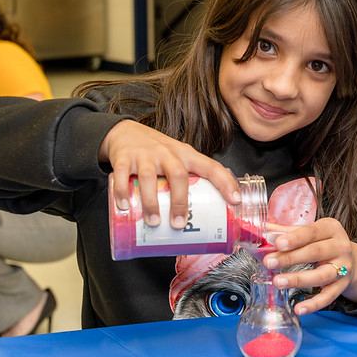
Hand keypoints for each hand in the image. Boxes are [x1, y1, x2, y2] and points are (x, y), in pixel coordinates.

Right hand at [100, 120, 240, 228]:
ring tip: (154, 222)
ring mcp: (145, 155)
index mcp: (186, 155)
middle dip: (180, 202)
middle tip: (179, 225)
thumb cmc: (157, 153)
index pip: (211, 167)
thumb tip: (204, 218)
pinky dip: (122, 192)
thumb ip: (189, 182)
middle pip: (178, 176)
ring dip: (151, 202)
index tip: (235, 201)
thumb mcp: (177, 160)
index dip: (225, 183)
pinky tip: (125, 207)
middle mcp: (168, 153)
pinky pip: (121, 176)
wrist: (125, 132)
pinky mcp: (124, 158)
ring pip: (149, 178)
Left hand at [261, 218, 356, 315]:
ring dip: (298, 279)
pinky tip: (299, 308)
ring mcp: (344, 267)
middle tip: (269, 262)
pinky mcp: (342, 285)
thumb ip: (284, 232)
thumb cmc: (321, 242)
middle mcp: (340, 246)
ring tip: (278, 282)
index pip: (311, 232)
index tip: (277, 243)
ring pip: (321, 275)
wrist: (349, 258)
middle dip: (290, 258)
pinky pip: (328, 296)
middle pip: (315, 252)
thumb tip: (261, 231)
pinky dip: (314, 304)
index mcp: (331, 228)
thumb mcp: (307, 232)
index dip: (294, 238)